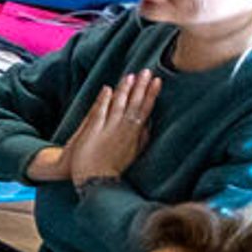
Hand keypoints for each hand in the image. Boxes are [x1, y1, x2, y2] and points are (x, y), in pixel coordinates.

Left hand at [53, 71, 159, 185]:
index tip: (157, 80)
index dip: (151, 94)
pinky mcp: (93, 132)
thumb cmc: (114, 167)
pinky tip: (108, 89)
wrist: (94, 180)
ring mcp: (108, 130)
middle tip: (146, 71)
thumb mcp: (134, 153)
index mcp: (135, 135)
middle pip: (134, 104)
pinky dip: (104, 100)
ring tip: (130, 75)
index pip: (145, 110)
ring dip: (125, 90)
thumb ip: (142, 137)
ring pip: (118, 105)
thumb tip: (149, 123)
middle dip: (140, 87)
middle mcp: (123, 130)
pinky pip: (100, 112)